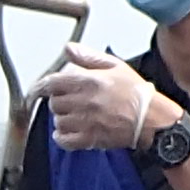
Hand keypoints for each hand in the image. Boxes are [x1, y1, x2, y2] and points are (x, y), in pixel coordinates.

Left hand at [34, 46, 165, 154]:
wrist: (152, 119)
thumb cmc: (136, 92)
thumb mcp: (115, 66)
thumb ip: (88, 57)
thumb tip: (68, 48)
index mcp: (88, 81)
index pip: (52, 83)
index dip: (40, 87)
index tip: (37, 90)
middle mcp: (84, 101)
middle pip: (54, 103)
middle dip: (58, 102)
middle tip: (69, 102)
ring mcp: (86, 121)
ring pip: (58, 121)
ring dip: (62, 119)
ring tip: (74, 116)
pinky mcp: (90, 139)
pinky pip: (64, 141)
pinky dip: (62, 138)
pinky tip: (67, 133)